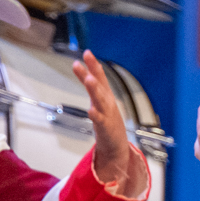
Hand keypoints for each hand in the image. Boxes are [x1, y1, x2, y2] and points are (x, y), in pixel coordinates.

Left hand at [72, 51, 144, 195]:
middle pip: (99, 85)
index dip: (94, 65)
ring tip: (88, 79)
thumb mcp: (101, 102)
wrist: (116, 147)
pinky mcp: (106, 128)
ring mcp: (107, 114)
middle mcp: (107, 102)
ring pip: (100, 100)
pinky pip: (100, 120)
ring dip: (95, 89)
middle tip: (82, 62)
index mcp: (105, 96)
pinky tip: (91, 110)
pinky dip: (96, 115)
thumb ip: (93, 88)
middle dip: (92, 73)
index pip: (99, 77)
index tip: (87, 53)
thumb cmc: (108, 123)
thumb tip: (85, 72)